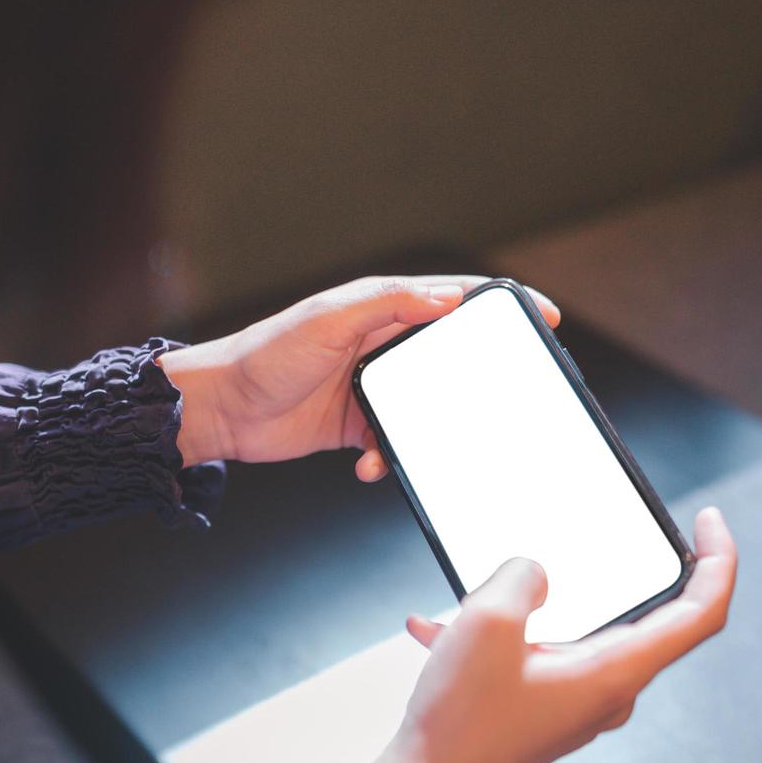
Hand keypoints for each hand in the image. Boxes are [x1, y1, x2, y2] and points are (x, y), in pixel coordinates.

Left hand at [157, 275, 559, 480]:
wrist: (220, 410)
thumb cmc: (264, 356)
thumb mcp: (329, 320)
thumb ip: (388, 304)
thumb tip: (448, 298)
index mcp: (380, 308)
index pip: (453, 299)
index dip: (498, 305)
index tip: (541, 316)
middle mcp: (380, 345)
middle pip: (448, 357)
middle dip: (478, 379)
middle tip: (506, 398)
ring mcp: (369, 388)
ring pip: (424, 409)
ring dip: (427, 430)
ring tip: (424, 442)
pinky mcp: (353, 426)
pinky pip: (390, 444)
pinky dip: (385, 458)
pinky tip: (366, 464)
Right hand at [393, 506, 737, 762]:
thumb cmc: (460, 722)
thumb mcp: (487, 622)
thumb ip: (522, 576)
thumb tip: (536, 572)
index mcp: (615, 673)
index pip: (700, 612)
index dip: (718, 560)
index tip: (709, 522)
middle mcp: (607, 693)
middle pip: (640, 618)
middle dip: (608, 572)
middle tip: (588, 537)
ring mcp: (577, 705)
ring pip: (575, 633)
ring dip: (525, 607)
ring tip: (469, 597)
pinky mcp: (546, 711)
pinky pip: (536, 657)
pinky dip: (500, 637)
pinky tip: (442, 630)